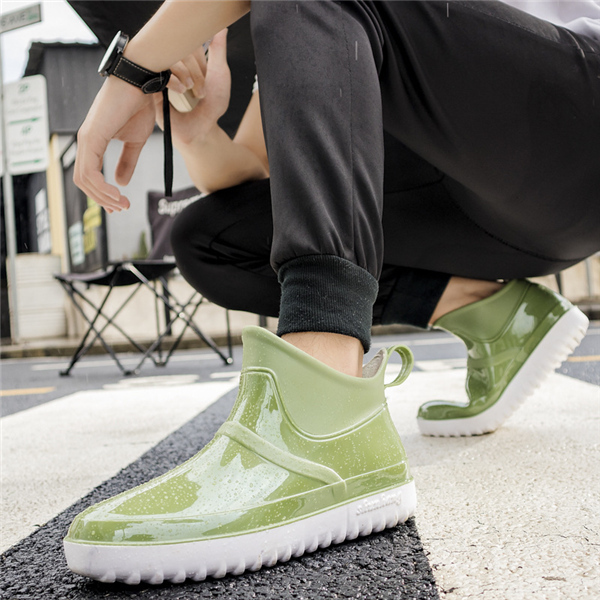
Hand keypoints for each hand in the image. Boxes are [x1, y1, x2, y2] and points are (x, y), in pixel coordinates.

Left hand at [74, 76, 155, 211]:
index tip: (120, 204)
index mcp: (93, 142)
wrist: (140, 82)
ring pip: (84, 180)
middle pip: (83, 182)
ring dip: (104, 197)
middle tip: (122, 209)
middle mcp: (85, 141)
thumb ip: (128, 161)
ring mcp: (86, 139)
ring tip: (123, 203)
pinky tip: (117, 192)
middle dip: (103, 200)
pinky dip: (102, 187)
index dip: (102, 194)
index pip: (88, 175)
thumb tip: (120, 182)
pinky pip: (90, 171)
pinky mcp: (91, 137)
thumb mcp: (136, 140)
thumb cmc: (138, 105)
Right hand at [155, 29, 230, 147]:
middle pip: (178, 49)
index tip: (208, 74)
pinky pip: (157, 73)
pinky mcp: (153, 87)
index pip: (187, 42)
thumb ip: (218, 50)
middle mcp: (173, 65)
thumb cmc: (212, 106)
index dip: (200, 56)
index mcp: (187, 59)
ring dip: (185, 74)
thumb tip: (221, 28)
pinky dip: (172, 80)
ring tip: (191, 91)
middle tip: (202, 88)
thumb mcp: (220, 74)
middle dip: (194, 68)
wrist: (201, 129)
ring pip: (169, 58)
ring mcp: (162, 74)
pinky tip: (181, 91)